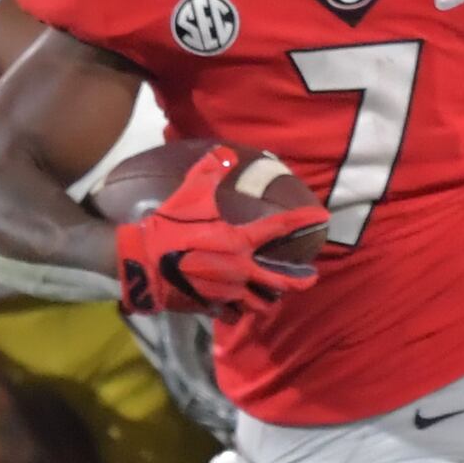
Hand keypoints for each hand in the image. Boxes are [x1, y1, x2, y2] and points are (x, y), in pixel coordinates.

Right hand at [113, 147, 322, 314]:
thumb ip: (210, 171)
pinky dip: (242, 309)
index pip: (280, 229)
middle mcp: (241, 270)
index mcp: (239, 241)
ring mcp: (228, 292)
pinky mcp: (212, 306)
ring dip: (272, 297)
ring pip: (262, 303)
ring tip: (276, 293)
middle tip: (310, 276)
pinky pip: (235, 313)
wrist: (143, 263)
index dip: (303, 221)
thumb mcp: (189, 194)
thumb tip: (227, 150)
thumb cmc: (168, 228)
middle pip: (282, 282)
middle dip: (301, 281)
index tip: (320, 217)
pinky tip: (243, 305)